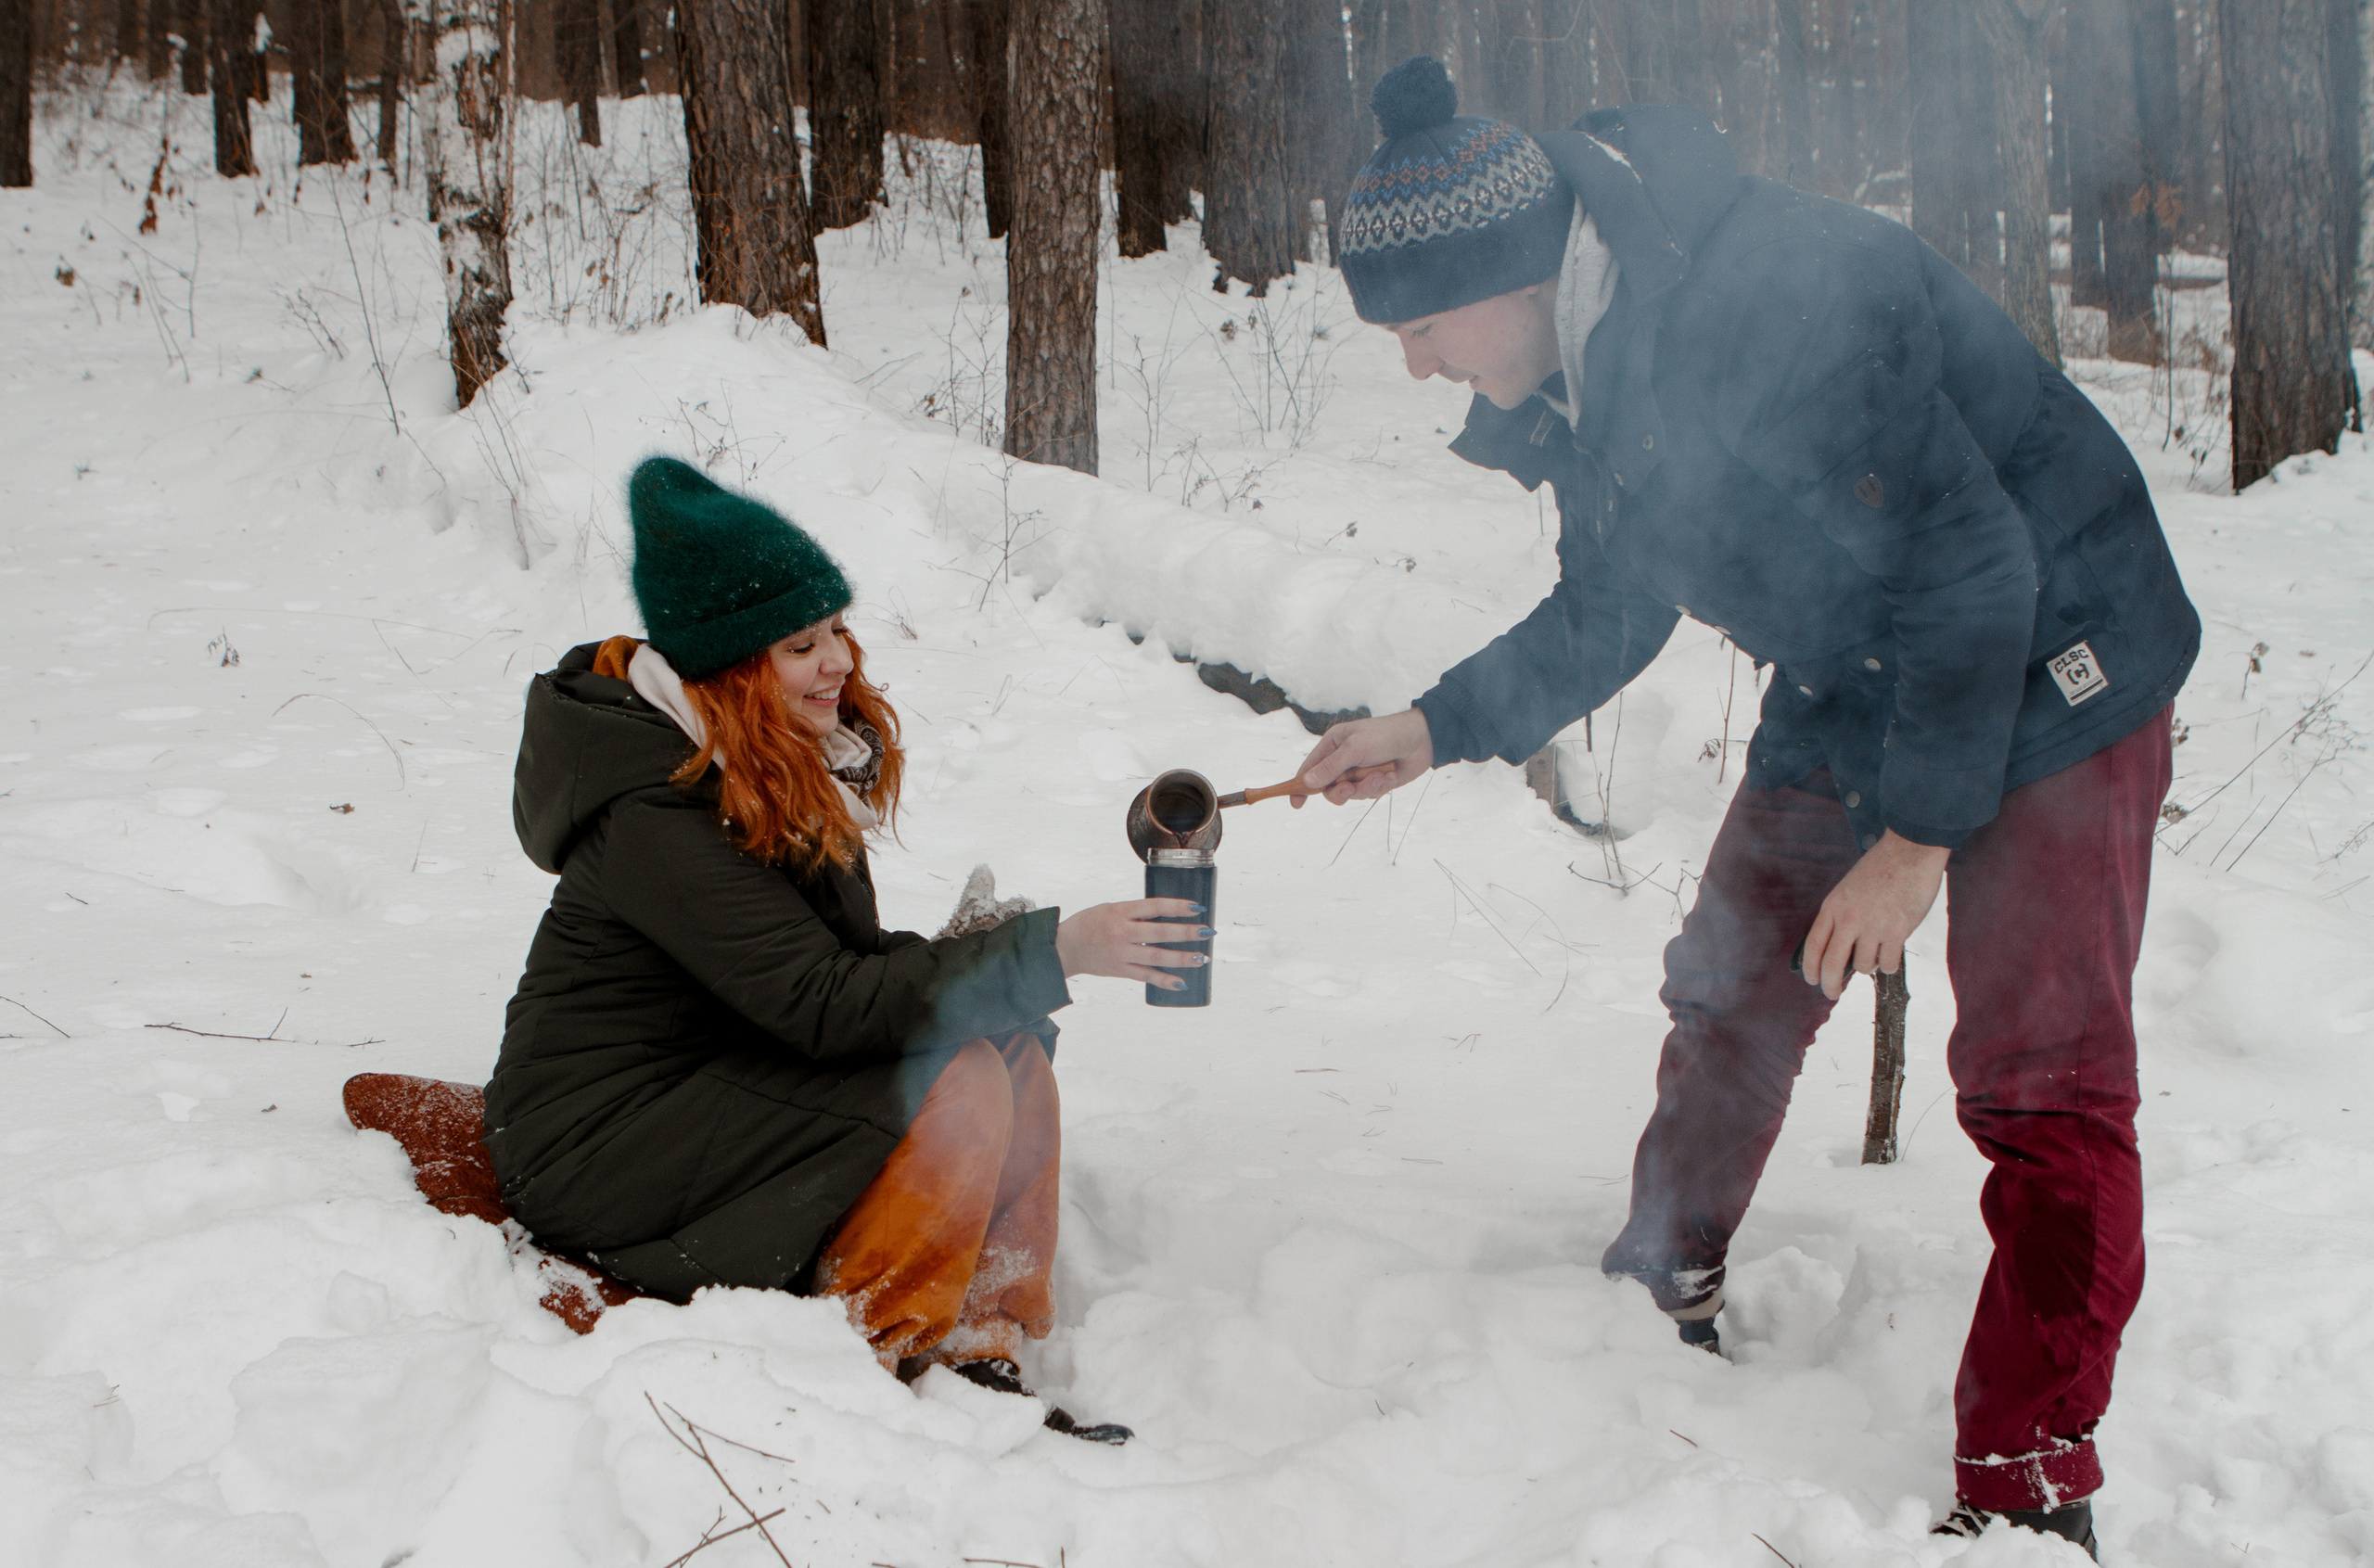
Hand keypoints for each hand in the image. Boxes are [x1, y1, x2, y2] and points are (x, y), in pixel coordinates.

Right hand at [1055, 898, 1208, 988]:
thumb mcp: (1111, 908)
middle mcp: (1122, 932)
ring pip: (1157, 956)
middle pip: (1160, 933)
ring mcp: (1121, 953)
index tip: (1198, 908)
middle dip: (1187, 933)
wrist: (1065, 947)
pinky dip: (1164, 980)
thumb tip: (1168, 914)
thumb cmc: (1089, 923)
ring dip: (1182, 958)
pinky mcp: (1120, 970)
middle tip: (1208, 932)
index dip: (1178, 907)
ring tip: (1202, 958)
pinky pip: (1146, 976)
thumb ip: (1136, 912)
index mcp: (1120, 911)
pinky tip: (1181, 983)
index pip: (1155, 907)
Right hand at [1291, 709, 1432, 807]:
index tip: (1296, 803)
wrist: (1422, 740)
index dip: (1300, 785)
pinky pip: (1368, 794)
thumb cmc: (1385, 735)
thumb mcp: (1355, 748)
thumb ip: (1331, 766)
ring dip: (1365, 788)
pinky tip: (1390, 775)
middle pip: (1328, 787)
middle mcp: (1343, 759)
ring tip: (1379, 775)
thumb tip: (1308, 782)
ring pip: (1350, 794)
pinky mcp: (1374, 782)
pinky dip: (1379, 787)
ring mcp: (1359, 772)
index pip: (1309, 767)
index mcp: (1333, 744)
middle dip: (1339, 791)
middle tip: (1348, 789)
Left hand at [1800, 830, 1949, 999]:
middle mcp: (1849, 919)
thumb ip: (1841, 916)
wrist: (1909, 852)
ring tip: (1875, 956)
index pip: (1813, 946)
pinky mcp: (1897, 932)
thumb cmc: (1880, 868)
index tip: (1812, 980)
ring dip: (1869, 967)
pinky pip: (1888, 964)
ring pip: (1864, 966)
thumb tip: (1839, 949)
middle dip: (1830, 985)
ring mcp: (1873, 927)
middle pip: (1832, 965)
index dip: (1810, 968)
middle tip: (1832, 993)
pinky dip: (1888, 965)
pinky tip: (1890, 955)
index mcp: (1832, 906)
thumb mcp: (1848, 889)